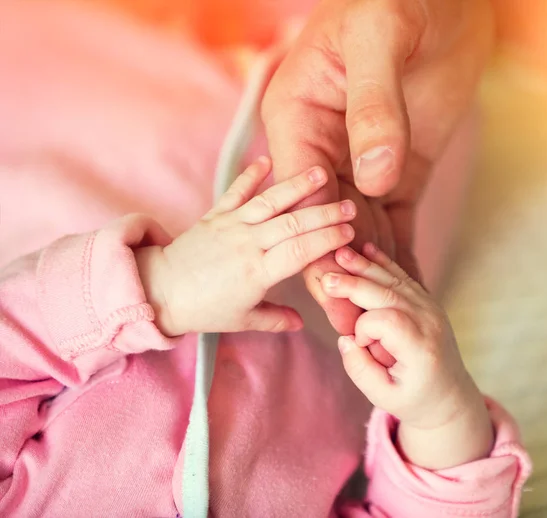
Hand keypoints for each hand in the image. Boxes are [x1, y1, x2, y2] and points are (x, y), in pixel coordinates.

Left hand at [136, 157, 355, 335]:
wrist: (161, 290)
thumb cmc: (204, 309)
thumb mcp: (243, 321)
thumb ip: (275, 319)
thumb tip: (301, 322)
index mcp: (257, 272)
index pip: (300, 252)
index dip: (326, 240)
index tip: (349, 232)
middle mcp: (247, 244)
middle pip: (292, 224)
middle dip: (323, 213)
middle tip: (349, 206)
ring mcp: (231, 226)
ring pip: (269, 202)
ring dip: (295, 186)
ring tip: (319, 172)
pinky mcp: (216, 215)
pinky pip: (236, 192)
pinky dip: (250, 175)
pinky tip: (266, 160)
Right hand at [262, 0, 492, 334]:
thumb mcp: (380, 41)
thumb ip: (374, 110)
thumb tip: (373, 178)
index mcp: (299, 118)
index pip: (298, 189)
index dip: (312, 238)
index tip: (330, 285)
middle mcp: (322, 148)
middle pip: (324, 220)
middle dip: (339, 272)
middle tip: (354, 325)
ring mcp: (361, 163)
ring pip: (359, 228)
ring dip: (370, 274)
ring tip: (378, 320)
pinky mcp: (398, 171)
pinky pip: (395, 218)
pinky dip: (401, 253)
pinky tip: (407, 287)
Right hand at [321, 244, 492, 468]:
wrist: (449, 395)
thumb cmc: (414, 399)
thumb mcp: (383, 397)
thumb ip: (360, 370)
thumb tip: (345, 338)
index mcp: (421, 349)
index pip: (387, 322)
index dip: (364, 327)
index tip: (359, 343)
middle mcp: (430, 323)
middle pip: (388, 294)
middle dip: (355, 284)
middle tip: (327, 278)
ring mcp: (431, 308)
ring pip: (394, 280)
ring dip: (365, 267)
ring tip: (341, 254)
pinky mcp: (428, 301)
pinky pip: (403, 278)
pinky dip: (383, 264)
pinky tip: (366, 250)